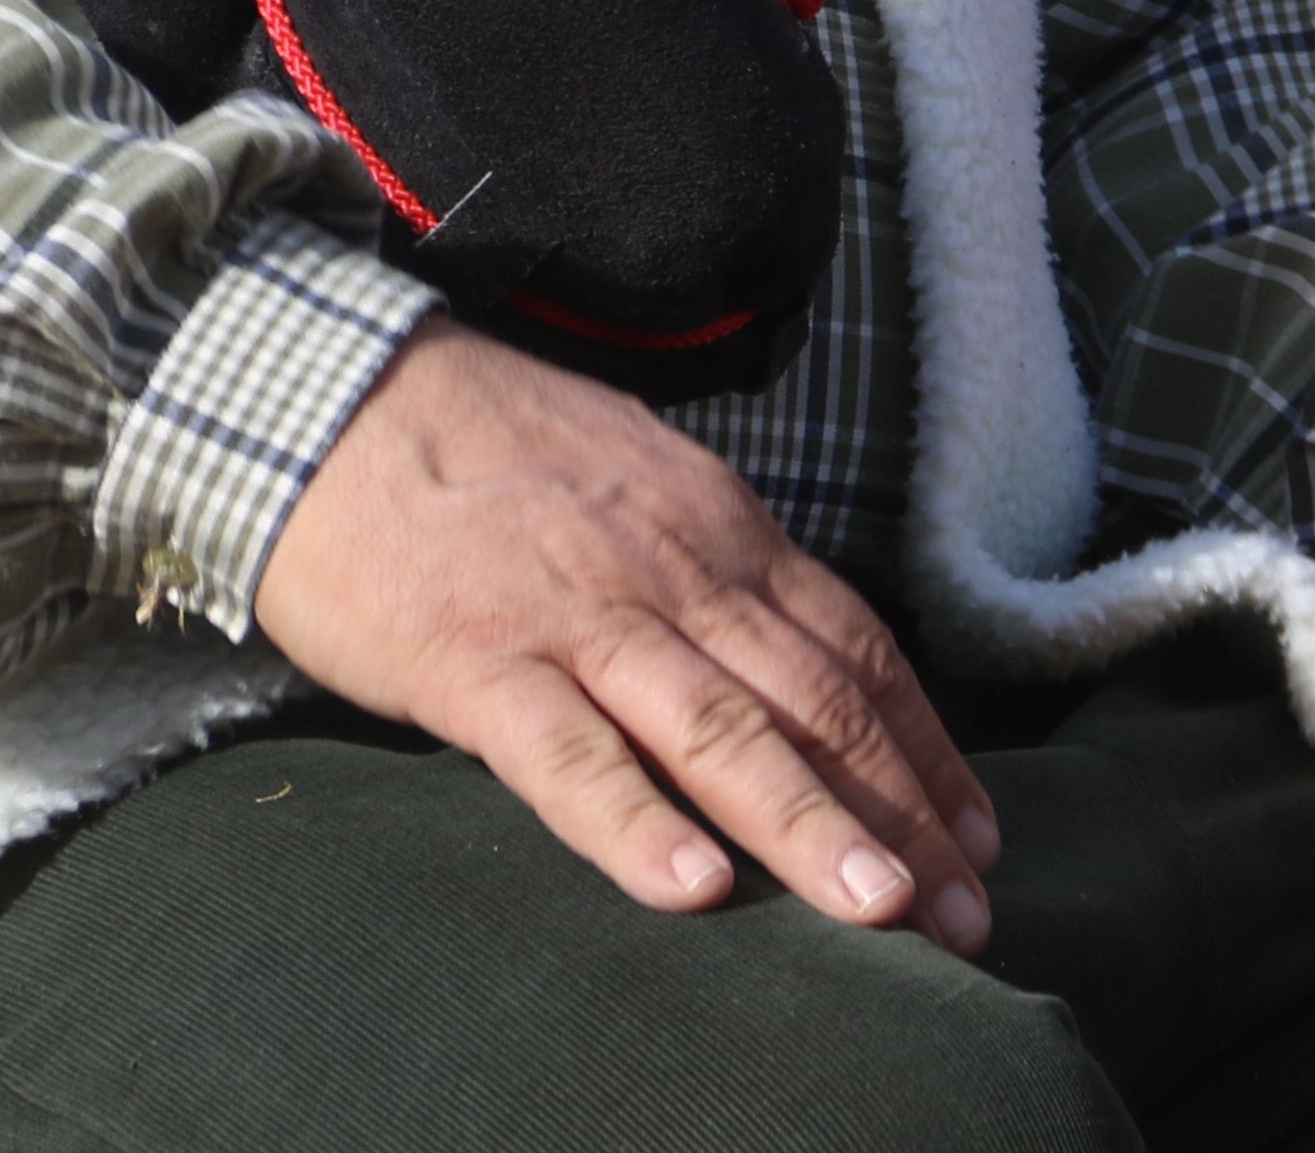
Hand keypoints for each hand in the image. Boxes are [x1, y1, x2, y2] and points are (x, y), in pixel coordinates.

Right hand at [253, 322, 1005, 942]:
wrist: (339, 398)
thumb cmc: (489, 453)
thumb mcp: (640, 485)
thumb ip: (712, 565)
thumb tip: (788, 649)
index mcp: (722, 533)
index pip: (856, 651)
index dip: (925, 749)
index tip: (976, 838)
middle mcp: (678, 574)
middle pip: (817, 705)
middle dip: (901, 814)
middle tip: (963, 917)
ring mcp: (582, 618)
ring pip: (721, 733)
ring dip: (809, 826)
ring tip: (876, 912)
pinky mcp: (478, 661)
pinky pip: (568, 752)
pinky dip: (634, 821)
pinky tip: (691, 888)